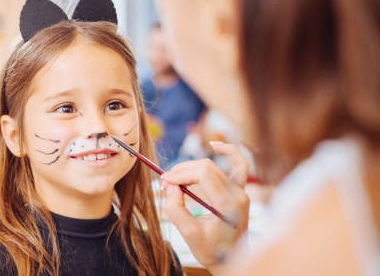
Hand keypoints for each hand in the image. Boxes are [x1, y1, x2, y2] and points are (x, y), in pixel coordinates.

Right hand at [160, 141, 249, 272]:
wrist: (232, 261)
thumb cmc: (212, 251)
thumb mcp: (189, 233)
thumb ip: (175, 208)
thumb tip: (170, 185)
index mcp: (228, 204)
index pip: (204, 173)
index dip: (181, 173)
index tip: (165, 182)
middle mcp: (239, 194)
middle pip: (207, 167)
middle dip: (183, 171)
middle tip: (166, 182)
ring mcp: (242, 191)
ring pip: (217, 164)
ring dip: (194, 166)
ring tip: (178, 176)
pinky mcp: (240, 190)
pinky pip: (238, 164)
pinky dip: (228, 152)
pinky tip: (214, 145)